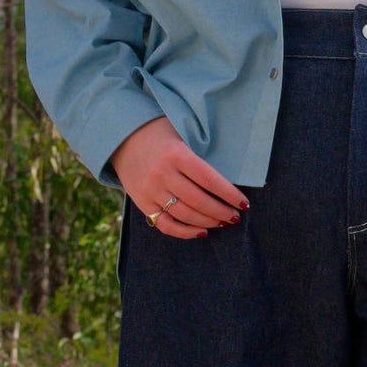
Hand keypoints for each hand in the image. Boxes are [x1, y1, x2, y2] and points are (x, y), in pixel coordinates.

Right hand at [111, 116, 248, 238]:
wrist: (122, 137)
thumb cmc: (160, 134)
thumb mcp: (181, 134)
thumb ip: (200, 156)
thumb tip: (228, 183)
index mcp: (176, 154)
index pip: (209, 180)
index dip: (229, 194)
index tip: (244, 204)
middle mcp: (162, 174)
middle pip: (199, 201)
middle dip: (222, 211)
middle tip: (235, 216)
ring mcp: (150, 190)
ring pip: (185, 215)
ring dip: (208, 222)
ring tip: (223, 222)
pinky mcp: (142, 202)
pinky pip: (165, 224)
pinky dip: (185, 232)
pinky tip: (201, 232)